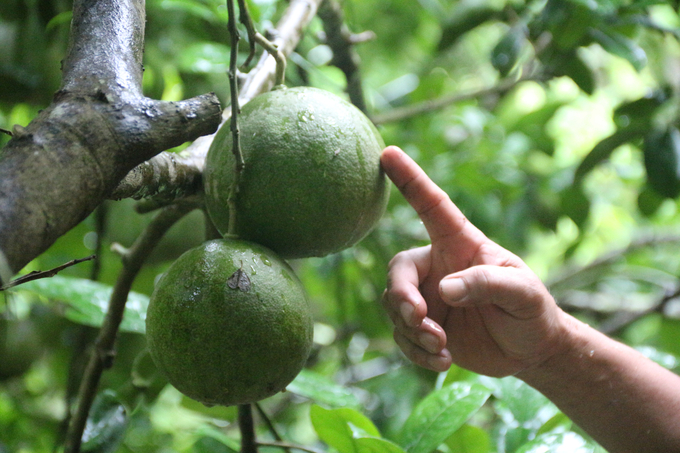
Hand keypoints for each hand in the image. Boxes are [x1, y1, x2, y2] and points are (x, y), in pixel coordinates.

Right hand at [381, 146, 567, 375]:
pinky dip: (415, 353)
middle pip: (398, 272)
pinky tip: (442, 362)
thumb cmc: (532, 311)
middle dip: (402, 297)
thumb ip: (487, 284)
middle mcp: (437, 268)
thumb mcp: (523, 294)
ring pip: (394, 308)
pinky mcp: (423, 329)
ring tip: (442, 347)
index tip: (387, 153)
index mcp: (460, 245)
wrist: (531, 351)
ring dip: (412, 331)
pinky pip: (401, 338)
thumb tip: (444, 289)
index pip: (431, 207)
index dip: (410, 179)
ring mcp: (428, 299)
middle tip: (420, 319)